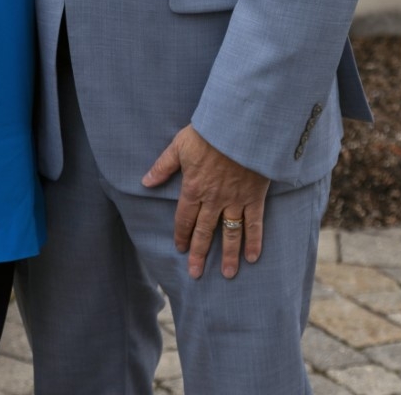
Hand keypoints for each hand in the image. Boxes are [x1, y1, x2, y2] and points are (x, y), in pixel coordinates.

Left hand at [142, 124, 269, 279]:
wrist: (240, 126)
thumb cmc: (208, 132)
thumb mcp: (179, 145)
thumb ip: (163, 166)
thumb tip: (145, 182)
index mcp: (193, 188)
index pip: (184, 218)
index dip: (181, 235)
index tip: (180, 249)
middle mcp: (213, 199)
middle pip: (204, 231)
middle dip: (199, 253)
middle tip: (196, 273)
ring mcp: (235, 200)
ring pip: (230, 233)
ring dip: (228, 255)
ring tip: (228, 274)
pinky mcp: (254, 197)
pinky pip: (254, 223)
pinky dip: (254, 241)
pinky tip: (252, 257)